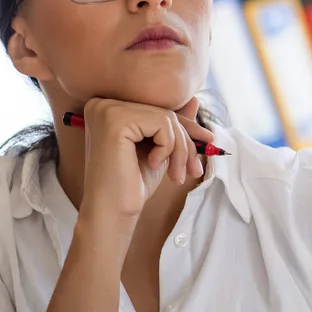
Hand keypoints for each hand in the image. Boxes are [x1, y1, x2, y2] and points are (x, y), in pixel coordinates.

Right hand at [78, 97, 215, 223]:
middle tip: (193, 170)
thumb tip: (194, 100)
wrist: (113, 211)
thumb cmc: (132, 183)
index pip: (157, 109)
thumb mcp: (159, 149)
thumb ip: (171, 124)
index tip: (208, 140)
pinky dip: (168, 148)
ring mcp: (107, 110)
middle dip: (186, 143)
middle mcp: (103, 104)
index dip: (185, 127)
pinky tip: (153, 165)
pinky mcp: (115, 120)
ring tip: (176, 175)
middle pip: (164, 112)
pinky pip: (162, 124)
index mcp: (109, 109)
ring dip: (181, 150)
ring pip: (167, 118)